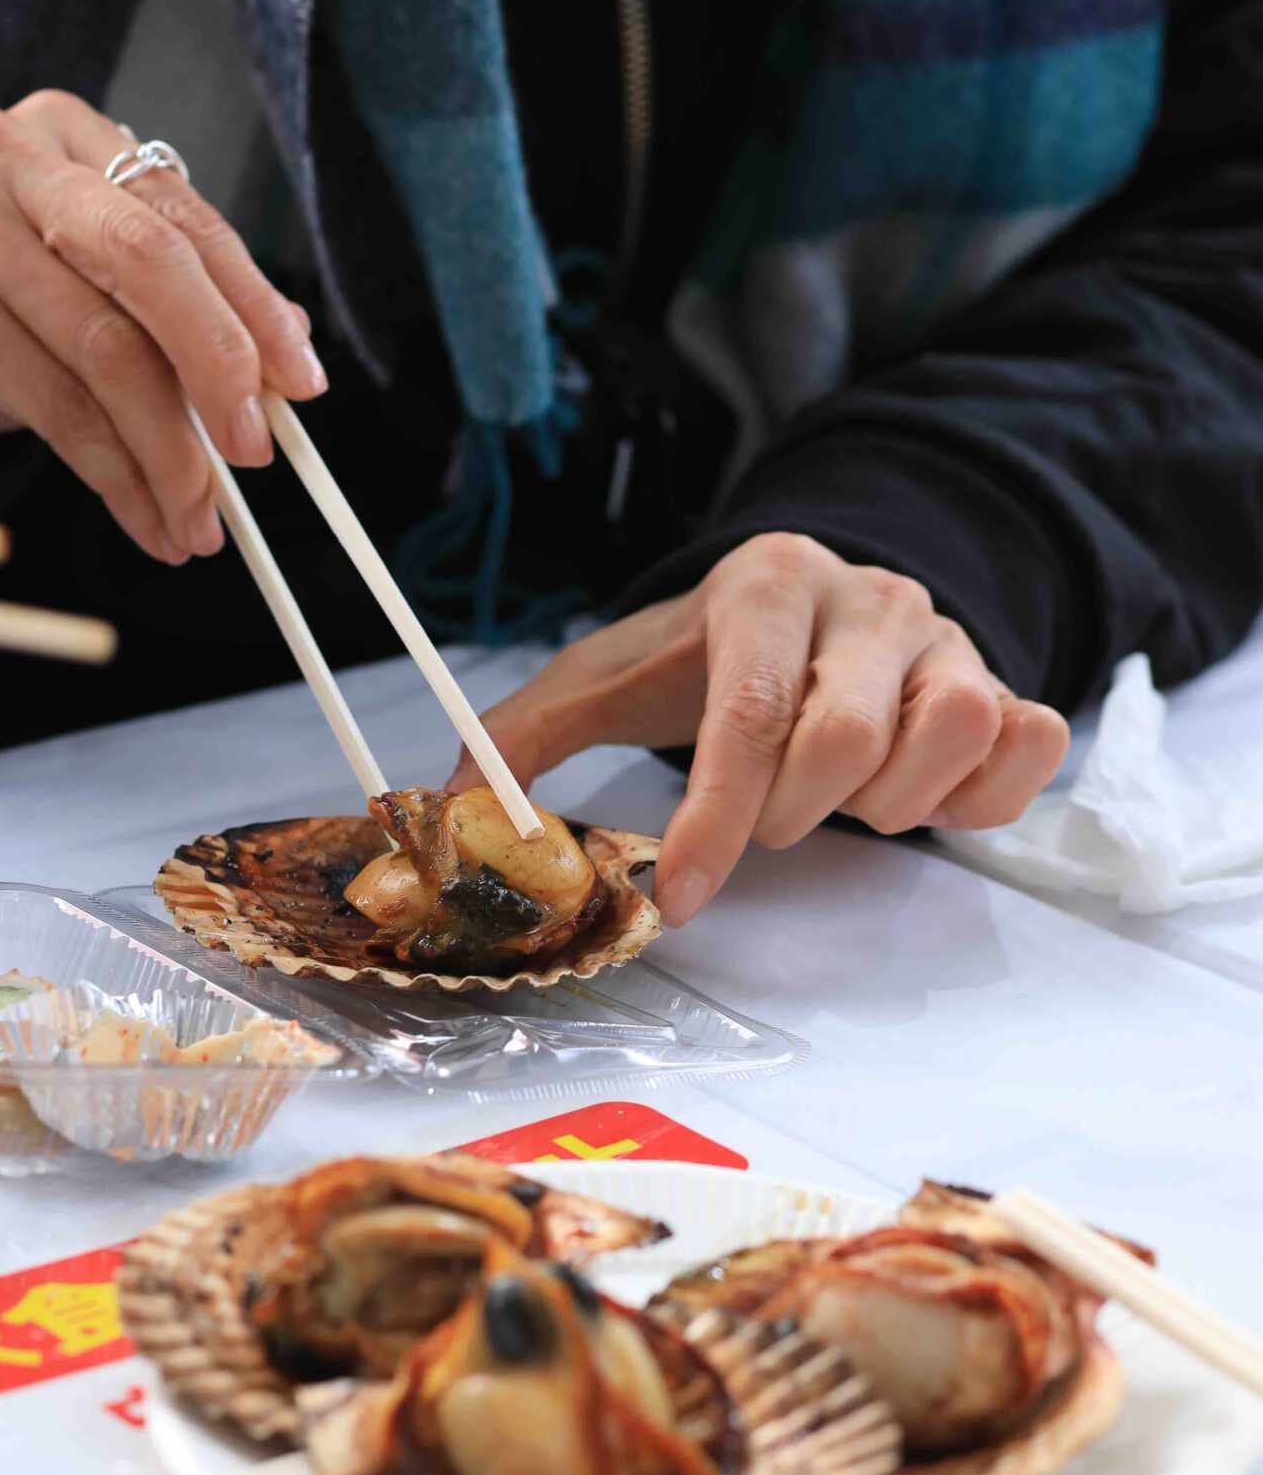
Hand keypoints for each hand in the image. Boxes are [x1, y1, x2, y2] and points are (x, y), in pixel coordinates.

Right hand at [0, 92, 325, 563]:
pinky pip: (56, 406)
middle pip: (150, 264)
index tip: (300, 380)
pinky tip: (145, 514)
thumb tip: (285, 352)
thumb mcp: (76, 283)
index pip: (182, 216)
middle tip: (258, 454)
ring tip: (200, 518)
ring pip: (107, 351)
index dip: (253, 303)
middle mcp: (6, 155)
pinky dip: (116, 474)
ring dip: (170, 452)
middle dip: (221, 367)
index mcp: (63, 132)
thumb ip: (171, 300)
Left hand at [455, 534, 1068, 921]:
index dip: (716, 817)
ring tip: (839, 798)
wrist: (802, 613)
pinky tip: (916, 798)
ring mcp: (950, 638)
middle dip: (791, 808)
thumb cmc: (699, 661)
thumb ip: (520, 734)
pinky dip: (975, 799)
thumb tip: (450, 800)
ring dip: (886, 803)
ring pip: (950, 735)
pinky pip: (1025, 750)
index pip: (749, 711)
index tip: (686, 894)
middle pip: (849, 733)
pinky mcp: (1008, 683)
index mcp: (766, 580)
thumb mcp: (605, 680)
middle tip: (765, 819)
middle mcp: (871, 595)